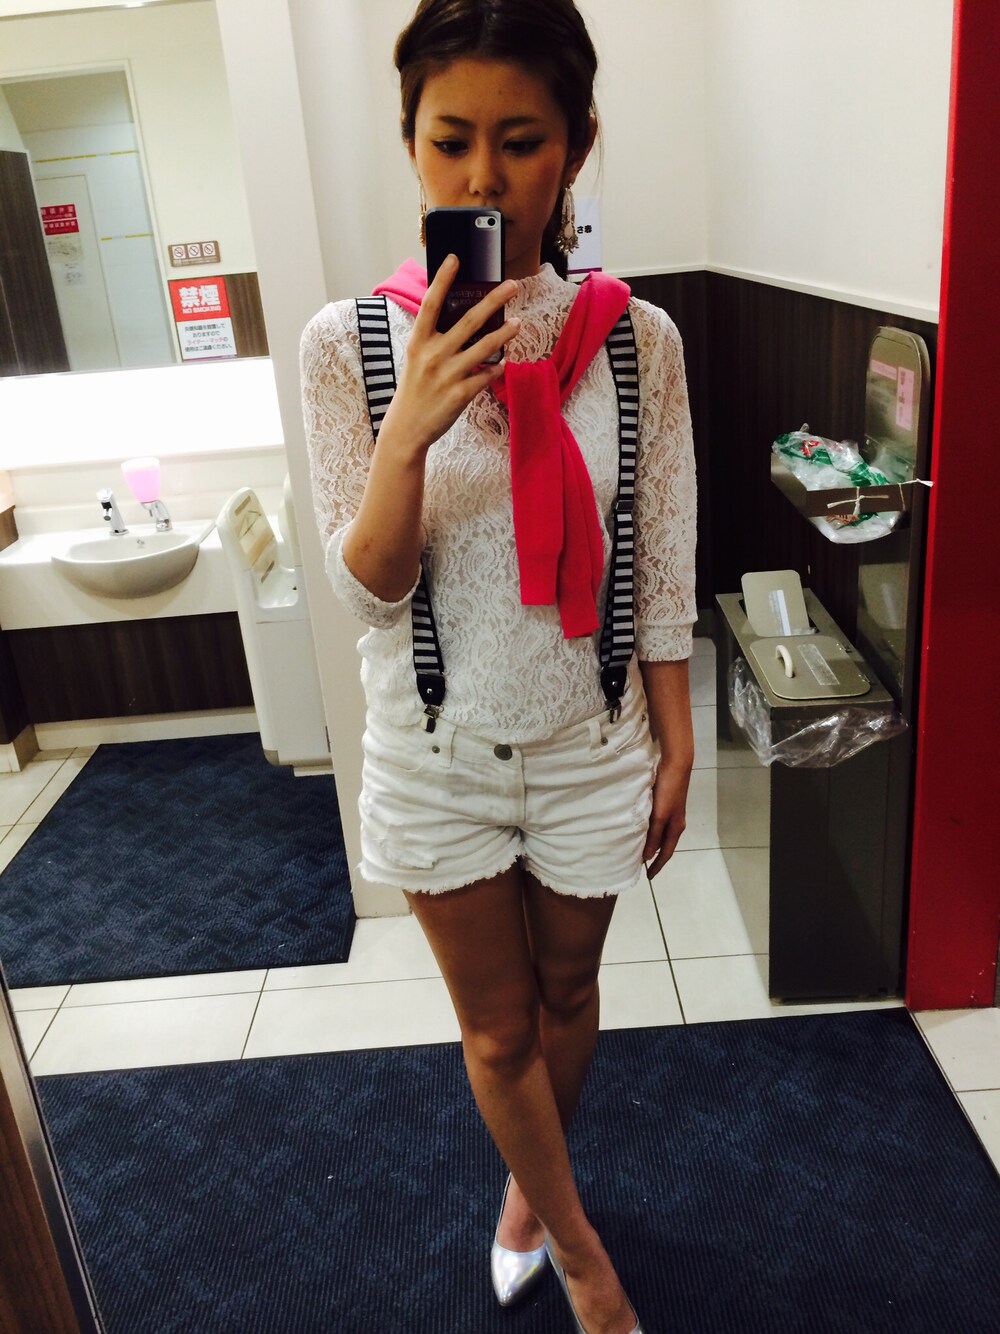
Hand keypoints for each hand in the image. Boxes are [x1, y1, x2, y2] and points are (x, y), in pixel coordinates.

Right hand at [377, 255, 519, 455]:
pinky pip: (486, 376)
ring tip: (518, 323)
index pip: (431, 304)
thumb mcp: (416, 359)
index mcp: (418, 342)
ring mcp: (447, 375)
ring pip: (484, 348)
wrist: (406, 429)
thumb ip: (434, 340)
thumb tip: (463, 320)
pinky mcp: (460, 395)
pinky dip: (496, 369)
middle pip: (469, 320)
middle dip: (494, 300)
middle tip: (512, 285)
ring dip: (505, 334)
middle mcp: (433, 354)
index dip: (442, 280)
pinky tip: (502, 364)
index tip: (455, 259)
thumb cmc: (414, 390)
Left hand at [642, 760, 690, 879]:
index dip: (657, 866)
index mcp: (676, 828)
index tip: (648, 877)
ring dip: (651, 843)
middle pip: (664, 845)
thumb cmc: (668, 791)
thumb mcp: (660, 815)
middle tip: (640, 865)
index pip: (665, 853)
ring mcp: (671, 813)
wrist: (676, 766)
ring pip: (660, 834)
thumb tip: (647, 856)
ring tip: (638, 849)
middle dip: (654, 857)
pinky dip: (650, 831)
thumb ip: (654, 835)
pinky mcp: (666, 804)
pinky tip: (642, 829)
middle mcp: (675, 823)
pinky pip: (658, 824)